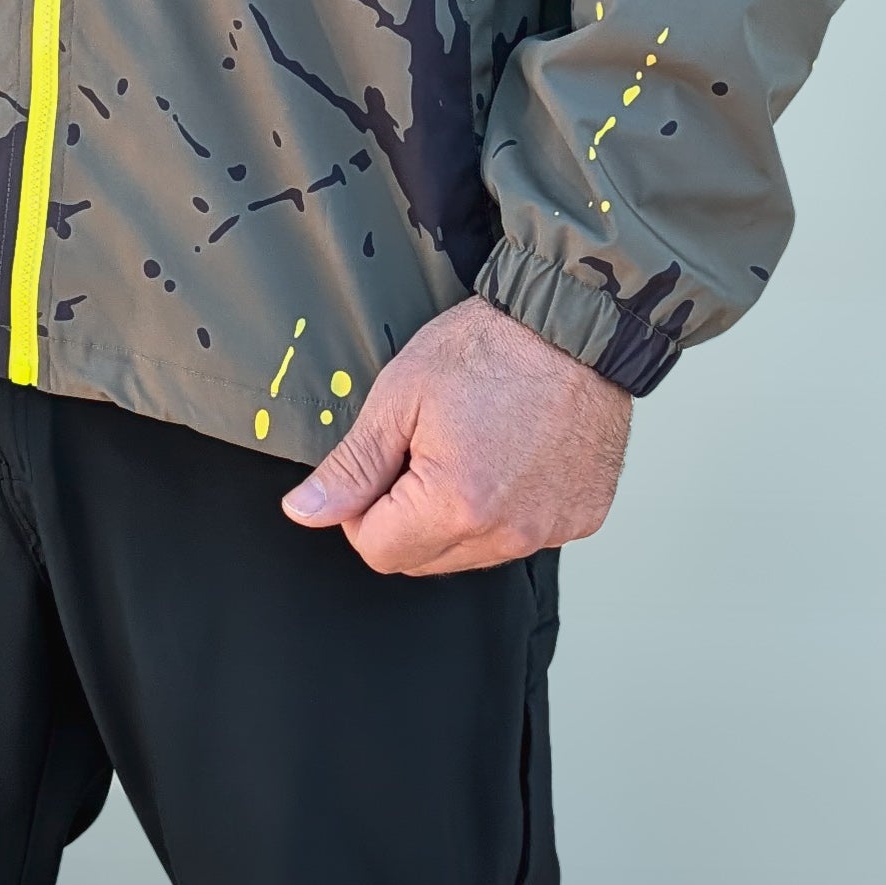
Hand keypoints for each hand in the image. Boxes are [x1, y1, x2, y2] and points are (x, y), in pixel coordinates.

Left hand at [281, 295, 631, 574]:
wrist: (574, 323)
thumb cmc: (489, 347)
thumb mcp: (399, 395)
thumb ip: (351, 466)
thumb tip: (305, 512)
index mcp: (455, 506)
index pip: (377, 551)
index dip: (363, 508)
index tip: (382, 462)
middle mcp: (507, 534)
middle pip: (424, 561)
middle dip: (407, 515)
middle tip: (426, 446)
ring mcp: (549, 532)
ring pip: (472, 552)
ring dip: (457, 515)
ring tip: (471, 445)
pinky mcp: (580, 519)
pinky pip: (522, 535)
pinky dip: (508, 507)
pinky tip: (512, 454)